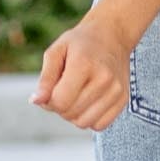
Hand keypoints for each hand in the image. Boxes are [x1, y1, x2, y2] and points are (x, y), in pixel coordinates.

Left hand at [31, 11, 131, 131]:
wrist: (112, 35)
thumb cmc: (79, 43)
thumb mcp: (56, 52)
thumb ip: (45, 79)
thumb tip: (36, 101)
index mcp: (84, 64)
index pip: (60, 101)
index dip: (48, 101)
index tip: (50, 91)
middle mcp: (104, 79)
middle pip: (70, 113)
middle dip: (60, 107)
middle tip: (62, 90)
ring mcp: (116, 90)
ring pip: (84, 123)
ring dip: (73, 115)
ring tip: (75, 96)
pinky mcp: (123, 99)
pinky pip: (100, 125)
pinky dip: (89, 119)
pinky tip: (88, 102)